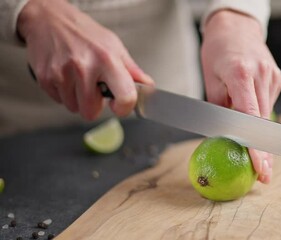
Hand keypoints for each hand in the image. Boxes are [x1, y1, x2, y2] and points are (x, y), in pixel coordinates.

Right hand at [17, 0, 153, 119]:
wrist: (49, 19)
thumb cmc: (84, 33)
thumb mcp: (114, 46)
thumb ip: (132, 70)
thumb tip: (148, 87)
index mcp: (107, 60)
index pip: (125, 98)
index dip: (124, 108)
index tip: (119, 105)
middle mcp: (84, 67)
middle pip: (91, 112)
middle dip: (94, 104)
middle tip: (94, 87)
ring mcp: (62, 74)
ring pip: (74, 108)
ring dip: (78, 98)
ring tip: (79, 78)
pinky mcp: (45, 78)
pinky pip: (59, 101)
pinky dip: (64, 93)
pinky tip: (67, 76)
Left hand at [201, 10, 280, 183]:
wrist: (236, 27)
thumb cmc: (218, 51)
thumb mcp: (209, 79)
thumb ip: (219, 109)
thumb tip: (225, 137)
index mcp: (240, 74)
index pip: (250, 118)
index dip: (255, 145)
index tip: (260, 166)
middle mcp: (261, 75)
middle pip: (264, 122)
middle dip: (264, 151)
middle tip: (263, 174)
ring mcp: (273, 76)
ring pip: (268, 115)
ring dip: (261, 134)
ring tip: (253, 145)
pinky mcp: (278, 79)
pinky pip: (269, 104)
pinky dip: (260, 115)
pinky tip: (251, 112)